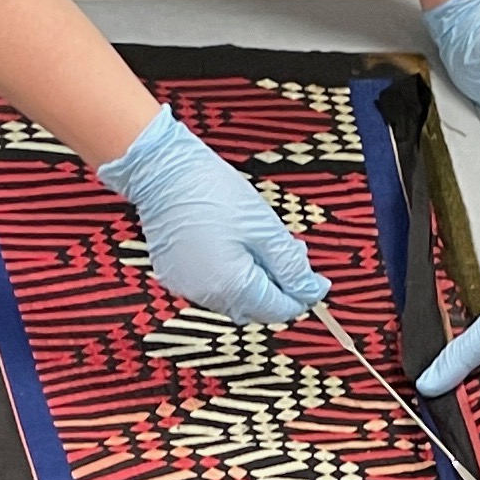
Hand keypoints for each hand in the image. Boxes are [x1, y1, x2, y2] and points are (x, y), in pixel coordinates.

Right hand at [98, 104, 325, 326]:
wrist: (163, 170)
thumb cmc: (212, 191)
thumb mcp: (265, 227)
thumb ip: (290, 265)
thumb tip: (311, 291)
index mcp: (231, 286)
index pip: (277, 309)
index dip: (301, 297)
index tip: (316, 282)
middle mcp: (206, 295)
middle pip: (256, 308)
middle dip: (278, 288)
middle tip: (291, 256)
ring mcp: (186, 287)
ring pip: (234, 299)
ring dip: (254, 281)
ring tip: (261, 245)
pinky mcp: (174, 275)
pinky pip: (211, 286)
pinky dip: (229, 275)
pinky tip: (234, 245)